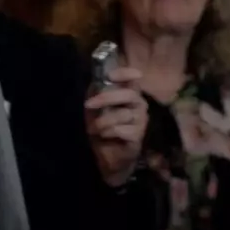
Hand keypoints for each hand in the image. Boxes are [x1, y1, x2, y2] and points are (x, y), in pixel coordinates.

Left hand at [84, 66, 149, 186]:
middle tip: (87, 105)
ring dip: (103, 121)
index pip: (134, 79)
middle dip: (106, 98)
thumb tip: (94, 80)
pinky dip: (109, 132)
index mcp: (130, 95)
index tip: (110, 76)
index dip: (125, 74)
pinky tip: (104, 136)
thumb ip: (96, 93)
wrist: (109, 156)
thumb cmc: (103, 128)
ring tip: (93, 128)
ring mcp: (141, 121)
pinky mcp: (138, 136)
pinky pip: (122, 130)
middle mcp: (139, 105)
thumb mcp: (95, 109)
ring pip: (123, 114)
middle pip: (130, 94)